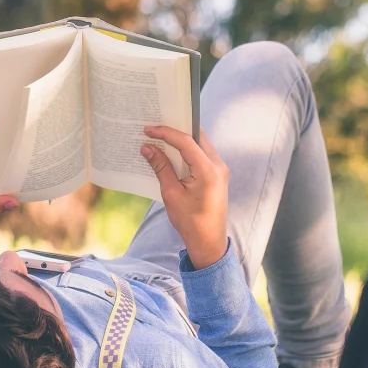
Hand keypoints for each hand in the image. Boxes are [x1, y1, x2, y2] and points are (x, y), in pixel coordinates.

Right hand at [140, 125, 228, 269]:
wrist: (208, 241)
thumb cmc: (190, 221)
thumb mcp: (171, 193)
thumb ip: (161, 167)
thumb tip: (147, 148)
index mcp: (208, 171)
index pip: (186, 142)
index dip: (166, 132)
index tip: (149, 129)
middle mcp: (218, 166)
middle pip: (196, 136)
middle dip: (175, 130)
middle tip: (155, 127)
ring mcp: (220, 169)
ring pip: (200, 143)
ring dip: (181, 139)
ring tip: (160, 137)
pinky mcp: (217, 174)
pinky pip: (201, 153)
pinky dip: (187, 149)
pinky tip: (171, 151)